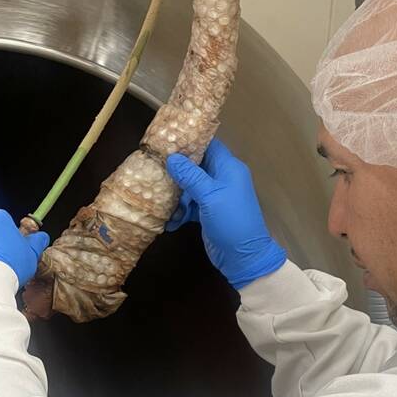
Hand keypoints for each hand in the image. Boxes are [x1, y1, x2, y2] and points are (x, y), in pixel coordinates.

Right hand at [165, 140, 286, 287]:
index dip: (190, 141)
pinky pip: (190, 206)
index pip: (209, 145)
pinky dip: (180, 212)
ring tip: (160, 202)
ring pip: (190, 187)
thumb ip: (191, 176)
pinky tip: (169, 222)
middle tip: (155, 168)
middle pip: (196, 166)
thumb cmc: (231, 220)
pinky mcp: (207, 213)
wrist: (242, 256)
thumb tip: (172, 157)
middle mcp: (222, 179)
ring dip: (176, 195)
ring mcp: (214, 196)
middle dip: (177, 169)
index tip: (167, 140)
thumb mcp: (210, 196)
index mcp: (228, 168)